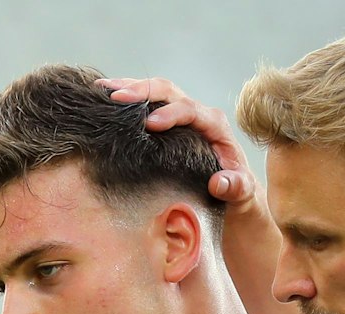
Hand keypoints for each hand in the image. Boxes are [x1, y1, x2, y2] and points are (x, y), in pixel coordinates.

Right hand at [99, 78, 263, 217]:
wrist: (234, 190)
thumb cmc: (238, 191)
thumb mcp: (243, 193)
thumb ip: (236, 187)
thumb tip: (219, 182)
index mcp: (215, 125)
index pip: (190, 110)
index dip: (170, 114)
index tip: (150, 124)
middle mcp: (197, 114)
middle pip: (168, 92)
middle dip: (142, 91)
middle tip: (115, 96)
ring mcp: (180, 115)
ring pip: (154, 92)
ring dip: (128, 88)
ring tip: (101, 89)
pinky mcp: (168, 122)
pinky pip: (147, 103)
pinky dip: (127, 99)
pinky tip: (105, 99)